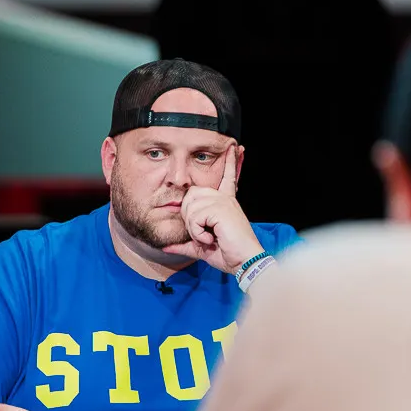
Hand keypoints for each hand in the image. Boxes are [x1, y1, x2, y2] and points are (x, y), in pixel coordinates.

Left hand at [162, 143, 264, 273]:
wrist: (244, 262)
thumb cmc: (228, 254)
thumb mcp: (201, 248)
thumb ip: (184, 244)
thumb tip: (166, 246)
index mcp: (225, 203)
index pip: (227, 177)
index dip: (231, 162)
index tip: (235, 147)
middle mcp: (225, 198)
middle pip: (191, 195)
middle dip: (188, 217)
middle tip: (202, 233)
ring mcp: (223, 201)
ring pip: (190, 208)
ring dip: (193, 228)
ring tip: (207, 238)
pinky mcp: (221, 208)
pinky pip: (195, 216)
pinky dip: (197, 232)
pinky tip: (209, 238)